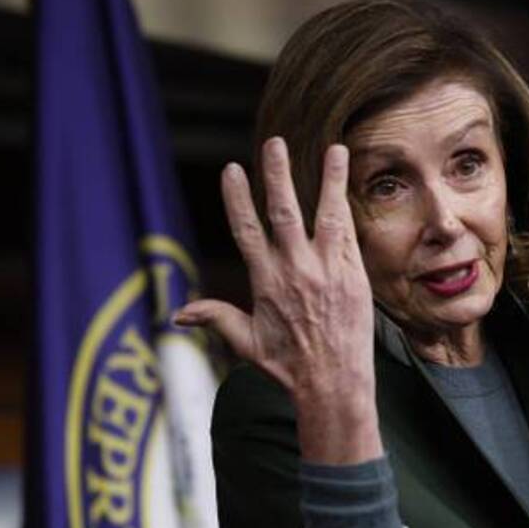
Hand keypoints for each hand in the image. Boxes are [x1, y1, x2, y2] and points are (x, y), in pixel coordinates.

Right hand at [175, 137, 381, 463]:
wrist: (332, 383)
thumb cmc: (288, 365)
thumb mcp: (246, 342)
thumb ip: (215, 317)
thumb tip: (176, 316)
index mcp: (265, 282)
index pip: (246, 230)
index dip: (237, 199)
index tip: (231, 170)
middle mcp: (294, 271)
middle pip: (283, 212)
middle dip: (277, 176)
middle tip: (274, 144)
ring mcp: (326, 271)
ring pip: (325, 215)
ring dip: (328, 179)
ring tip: (334, 149)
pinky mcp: (352, 275)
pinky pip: (348, 233)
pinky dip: (347, 205)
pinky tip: (349, 182)